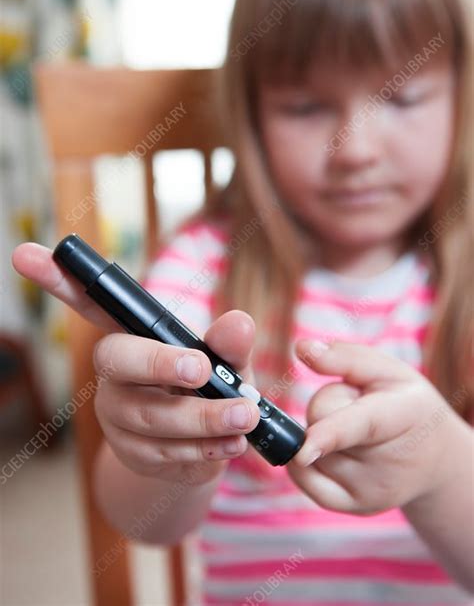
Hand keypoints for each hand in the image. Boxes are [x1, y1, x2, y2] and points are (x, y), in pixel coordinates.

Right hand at [12, 243, 259, 484]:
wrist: (204, 450)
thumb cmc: (210, 390)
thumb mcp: (226, 363)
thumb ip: (230, 345)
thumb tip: (239, 322)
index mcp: (133, 336)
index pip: (92, 304)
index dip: (58, 280)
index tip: (25, 253)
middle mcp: (115, 372)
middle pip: (117, 360)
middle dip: (159, 363)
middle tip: (200, 368)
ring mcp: (118, 414)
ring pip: (150, 416)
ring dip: (202, 418)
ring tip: (243, 417)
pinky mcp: (131, 453)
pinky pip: (164, 452)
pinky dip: (203, 449)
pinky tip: (231, 442)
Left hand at [287, 340, 463, 514]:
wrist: (433, 454)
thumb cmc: (402, 402)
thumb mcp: (386, 369)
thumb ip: (344, 357)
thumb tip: (302, 349)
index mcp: (404, 415)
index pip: (360, 425)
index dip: (329, 435)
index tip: (304, 449)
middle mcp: (389, 463)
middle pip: (320, 423)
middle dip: (328, 405)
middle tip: (358, 406)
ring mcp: (371, 490)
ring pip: (308, 449)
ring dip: (320, 432)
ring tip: (355, 431)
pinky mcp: (353, 506)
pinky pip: (305, 480)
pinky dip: (304, 460)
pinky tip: (328, 448)